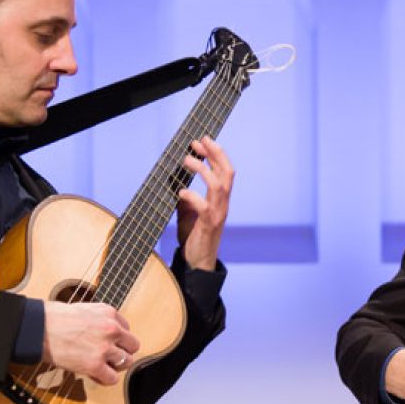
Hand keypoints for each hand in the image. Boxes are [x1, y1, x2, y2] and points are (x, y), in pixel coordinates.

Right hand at [39, 301, 140, 384]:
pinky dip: (106, 379)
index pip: (126, 329)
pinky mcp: (94, 365)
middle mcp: (111, 329)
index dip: (117, 338)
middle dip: (122, 351)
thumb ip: (100, 319)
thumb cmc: (54, 318)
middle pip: (133, 346)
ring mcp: (104, 348)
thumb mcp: (84, 309)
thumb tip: (105, 330)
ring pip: (126, 362)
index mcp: (109, 313)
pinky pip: (112, 378)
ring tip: (101, 365)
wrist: (38, 329)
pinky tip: (96, 374)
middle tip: (109, 356)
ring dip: (115, 365)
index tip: (108, 343)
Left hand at [175, 136, 233, 270]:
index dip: (216, 154)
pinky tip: (180, 192)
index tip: (202, 141)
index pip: (224, 171)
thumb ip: (187, 199)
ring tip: (187, 160)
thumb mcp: (189, 213)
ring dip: (203, 169)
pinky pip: (203, 206)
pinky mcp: (209, 224)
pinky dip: (192, 195)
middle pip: (227, 173)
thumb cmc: (195, 237)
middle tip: (200, 141)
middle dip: (215, 154)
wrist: (198, 262)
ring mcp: (218, 214)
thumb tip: (177, 184)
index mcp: (220, 200)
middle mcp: (223, 204)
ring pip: (218, 185)